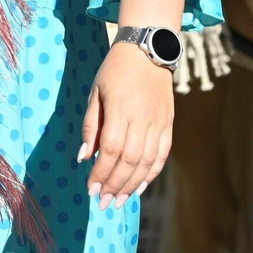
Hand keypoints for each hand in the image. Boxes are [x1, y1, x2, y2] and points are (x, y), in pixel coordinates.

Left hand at [80, 42, 172, 209]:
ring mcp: (159, 121)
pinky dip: (151, 174)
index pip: (112, 148)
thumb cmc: (115, 70)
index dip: (101, 172)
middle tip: (103, 202)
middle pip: (130, 160)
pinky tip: (139, 187)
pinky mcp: (168, 124)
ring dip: (132, 185)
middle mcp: (142, 117)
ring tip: (118, 200)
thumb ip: (91, 126)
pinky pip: (162, 154)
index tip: (91, 188)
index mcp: (121, 107)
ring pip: (147, 162)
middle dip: (115, 184)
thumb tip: (84, 157)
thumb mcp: (95, 92)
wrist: (148, 50)